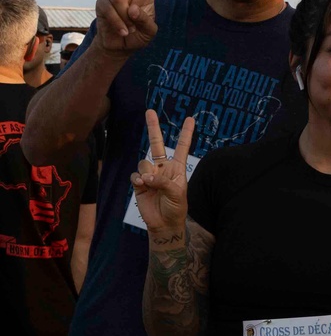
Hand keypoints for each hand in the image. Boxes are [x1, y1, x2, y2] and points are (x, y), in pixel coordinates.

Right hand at [94, 0, 164, 55]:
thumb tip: (132, 8)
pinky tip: (122, 31)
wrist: (119, 46)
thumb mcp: (150, 32)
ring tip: (129, 28)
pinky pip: (111, 10)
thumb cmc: (138, 37)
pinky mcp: (102, 3)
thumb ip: (146, 21)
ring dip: (126, 18)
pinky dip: (119, 23)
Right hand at [130, 111, 193, 234]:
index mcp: (177, 168)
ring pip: (144, 162)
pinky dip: (138, 179)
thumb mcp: (176, 194)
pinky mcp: (139, 183)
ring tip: (150, 184)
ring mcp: (150, 174)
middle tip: (149, 111)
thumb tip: (147, 176)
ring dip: (147, 172)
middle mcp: (163, 168)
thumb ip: (163, 182)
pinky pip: (136, 174)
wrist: (164, 223)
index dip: (186, 133)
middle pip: (157, 144)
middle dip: (153, 127)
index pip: (182, 147)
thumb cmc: (176, 208)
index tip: (190, 118)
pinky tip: (142, 186)